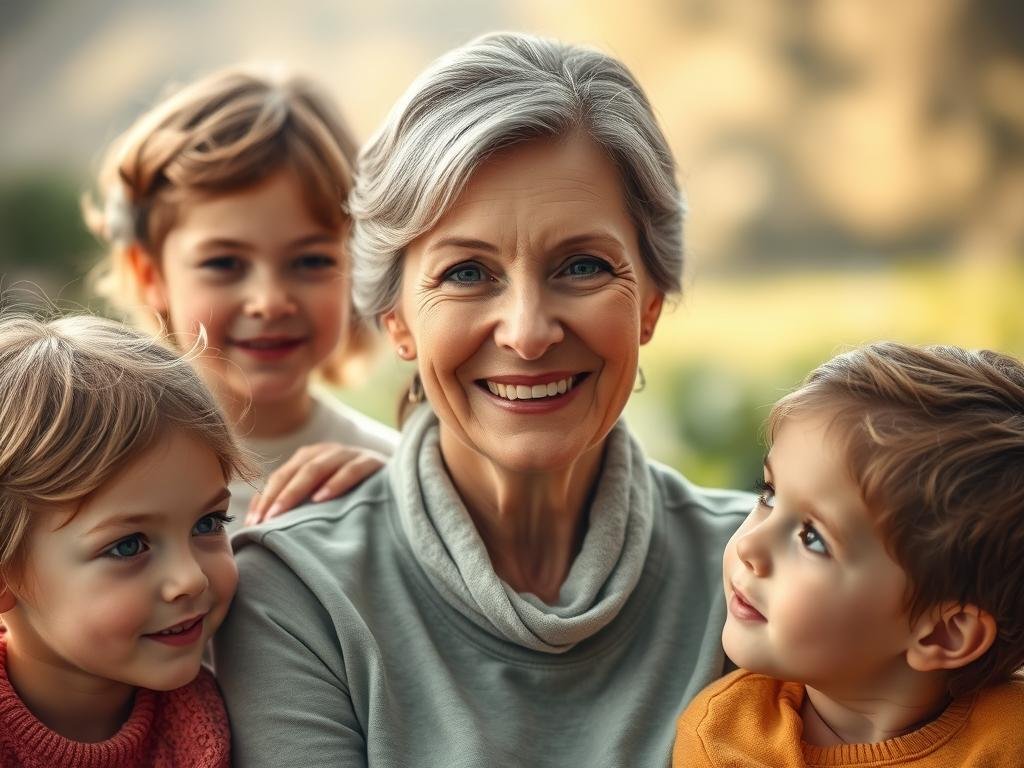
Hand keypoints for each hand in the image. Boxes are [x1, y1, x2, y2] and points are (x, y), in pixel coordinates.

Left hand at [246, 443, 386, 525]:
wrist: (397, 482)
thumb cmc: (351, 495)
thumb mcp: (320, 497)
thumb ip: (294, 502)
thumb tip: (255, 520)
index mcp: (310, 458)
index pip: (280, 476)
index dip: (264, 498)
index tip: (252, 524)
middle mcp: (327, 452)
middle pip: (295, 470)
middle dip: (277, 496)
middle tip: (264, 520)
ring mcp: (350, 454)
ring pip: (318, 467)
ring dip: (298, 490)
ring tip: (284, 512)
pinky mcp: (372, 461)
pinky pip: (352, 469)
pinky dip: (336, 482)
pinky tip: (323, 498)